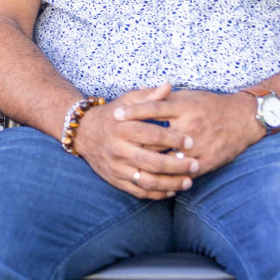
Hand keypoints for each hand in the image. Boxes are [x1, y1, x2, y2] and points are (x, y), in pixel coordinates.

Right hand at [73, 84, 201, 199]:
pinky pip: (138, 191)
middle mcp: (118, 149)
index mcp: (122, 128)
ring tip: (189, 181)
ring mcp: (116, 167)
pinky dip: (156, 193)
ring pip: (147, 180)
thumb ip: (148, 97)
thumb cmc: (111, 116)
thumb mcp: (127, 102)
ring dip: (170, 183)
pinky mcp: (114, 180)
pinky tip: (171, 190)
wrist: (82, 133)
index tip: (191, 141)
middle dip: (177, 165)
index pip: (152, 135)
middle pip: (152, 161)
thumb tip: (168, 86)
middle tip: (196, 164)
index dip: (174, 138)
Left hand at [121, 88, 262, 176]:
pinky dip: (168, 177)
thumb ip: (165, 98)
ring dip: (149, 163)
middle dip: (136, 141)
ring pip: (168, 158)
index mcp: (185, 108)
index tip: (115, 115)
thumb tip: (141, 94)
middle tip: (114, 144)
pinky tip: (152, 177)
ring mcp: (199, 146)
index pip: (154, 108)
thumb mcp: (189, 96)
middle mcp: (191, 127)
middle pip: (157, 137)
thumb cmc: (211, 105)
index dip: (133, 112)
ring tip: (128, 164)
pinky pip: (183, 173)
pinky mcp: (207, 162)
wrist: (244, 119)